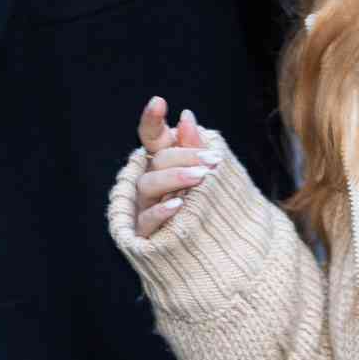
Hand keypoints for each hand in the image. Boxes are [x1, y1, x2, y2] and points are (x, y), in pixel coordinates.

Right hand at [135, 94, 222, 239]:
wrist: (213, 258)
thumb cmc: (208, 211)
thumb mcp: (207, 177)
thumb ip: (194, 149)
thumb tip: (187, 117)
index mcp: (163, 163)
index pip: (151, 137)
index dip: (152, 119)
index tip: (159, 101)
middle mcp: (150, 182)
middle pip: (157, 161)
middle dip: (184, 156)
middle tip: (213, 161)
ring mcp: (144, 207)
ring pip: (148, 185)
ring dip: (175, 178)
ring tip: (202, 178)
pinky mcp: (145, 234)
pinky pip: (147, 220)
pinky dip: (162, 211)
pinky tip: (179, 205)